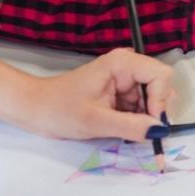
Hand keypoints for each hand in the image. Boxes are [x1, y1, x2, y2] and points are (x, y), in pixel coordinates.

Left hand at [17, 48, 173, 141]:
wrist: (33, 109)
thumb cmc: (58, 110)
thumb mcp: (95, 122)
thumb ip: (130, 126)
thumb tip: (159, 132)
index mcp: (122, 63)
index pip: (161, 75)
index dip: (161, 100)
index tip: (151, 125)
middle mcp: (128, 67)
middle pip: (160, 87)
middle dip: (154, 111)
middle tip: (139, 132)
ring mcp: (125, 80)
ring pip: (152, 100)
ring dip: (145, 119)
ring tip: (123, 131)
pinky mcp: (120, 93)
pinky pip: (141, 107)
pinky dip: (136, 121)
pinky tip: (121, 129)